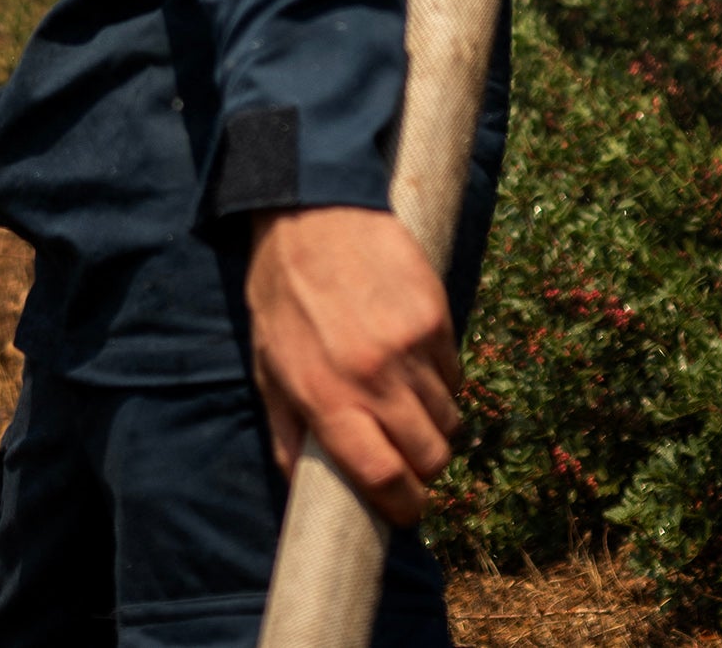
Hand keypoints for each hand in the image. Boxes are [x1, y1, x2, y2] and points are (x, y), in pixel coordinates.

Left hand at [242, 206, 458, 526]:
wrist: (313, 212)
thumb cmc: (281, 291)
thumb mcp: (266, 364)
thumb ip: (287, 431)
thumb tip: (304, 486)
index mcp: (327, 396)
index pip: (382, 476)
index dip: (403, 506)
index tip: (407, 511)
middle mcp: (373, 376)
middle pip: (430, 455)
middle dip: (426, 471)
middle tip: (414, 462)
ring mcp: (410, 345)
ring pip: (450, 417)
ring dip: (436, 426)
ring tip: (412, 410)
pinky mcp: (435, 315)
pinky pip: (455, 373)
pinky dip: (443, 382)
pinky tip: (417, 365)